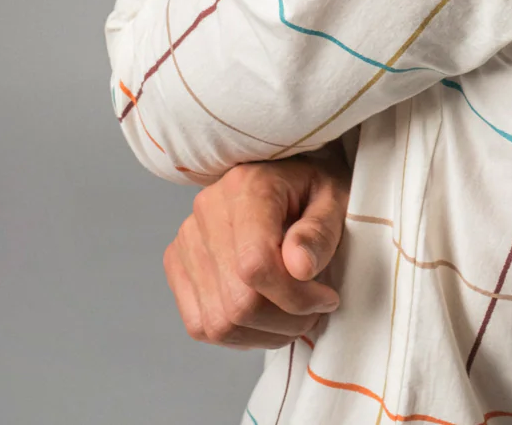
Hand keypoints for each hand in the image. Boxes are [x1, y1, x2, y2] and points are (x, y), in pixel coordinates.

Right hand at [163, 145, 352, 349]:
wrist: (282, 176)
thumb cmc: (312, 188)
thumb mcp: (334, 198)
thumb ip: (320, 231)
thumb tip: (300, 268)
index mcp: (247, 187)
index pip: (256, 265)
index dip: (294, 297)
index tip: (326, 298)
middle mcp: (207, 210)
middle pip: (237, 302)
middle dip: (285, 321)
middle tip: (313, 312)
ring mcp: (186, 239)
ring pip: (217, 323)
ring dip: (263, 333)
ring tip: (291, 316)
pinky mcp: (177, 262)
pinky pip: (199, 324)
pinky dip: (237, 334)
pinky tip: (263, 316)